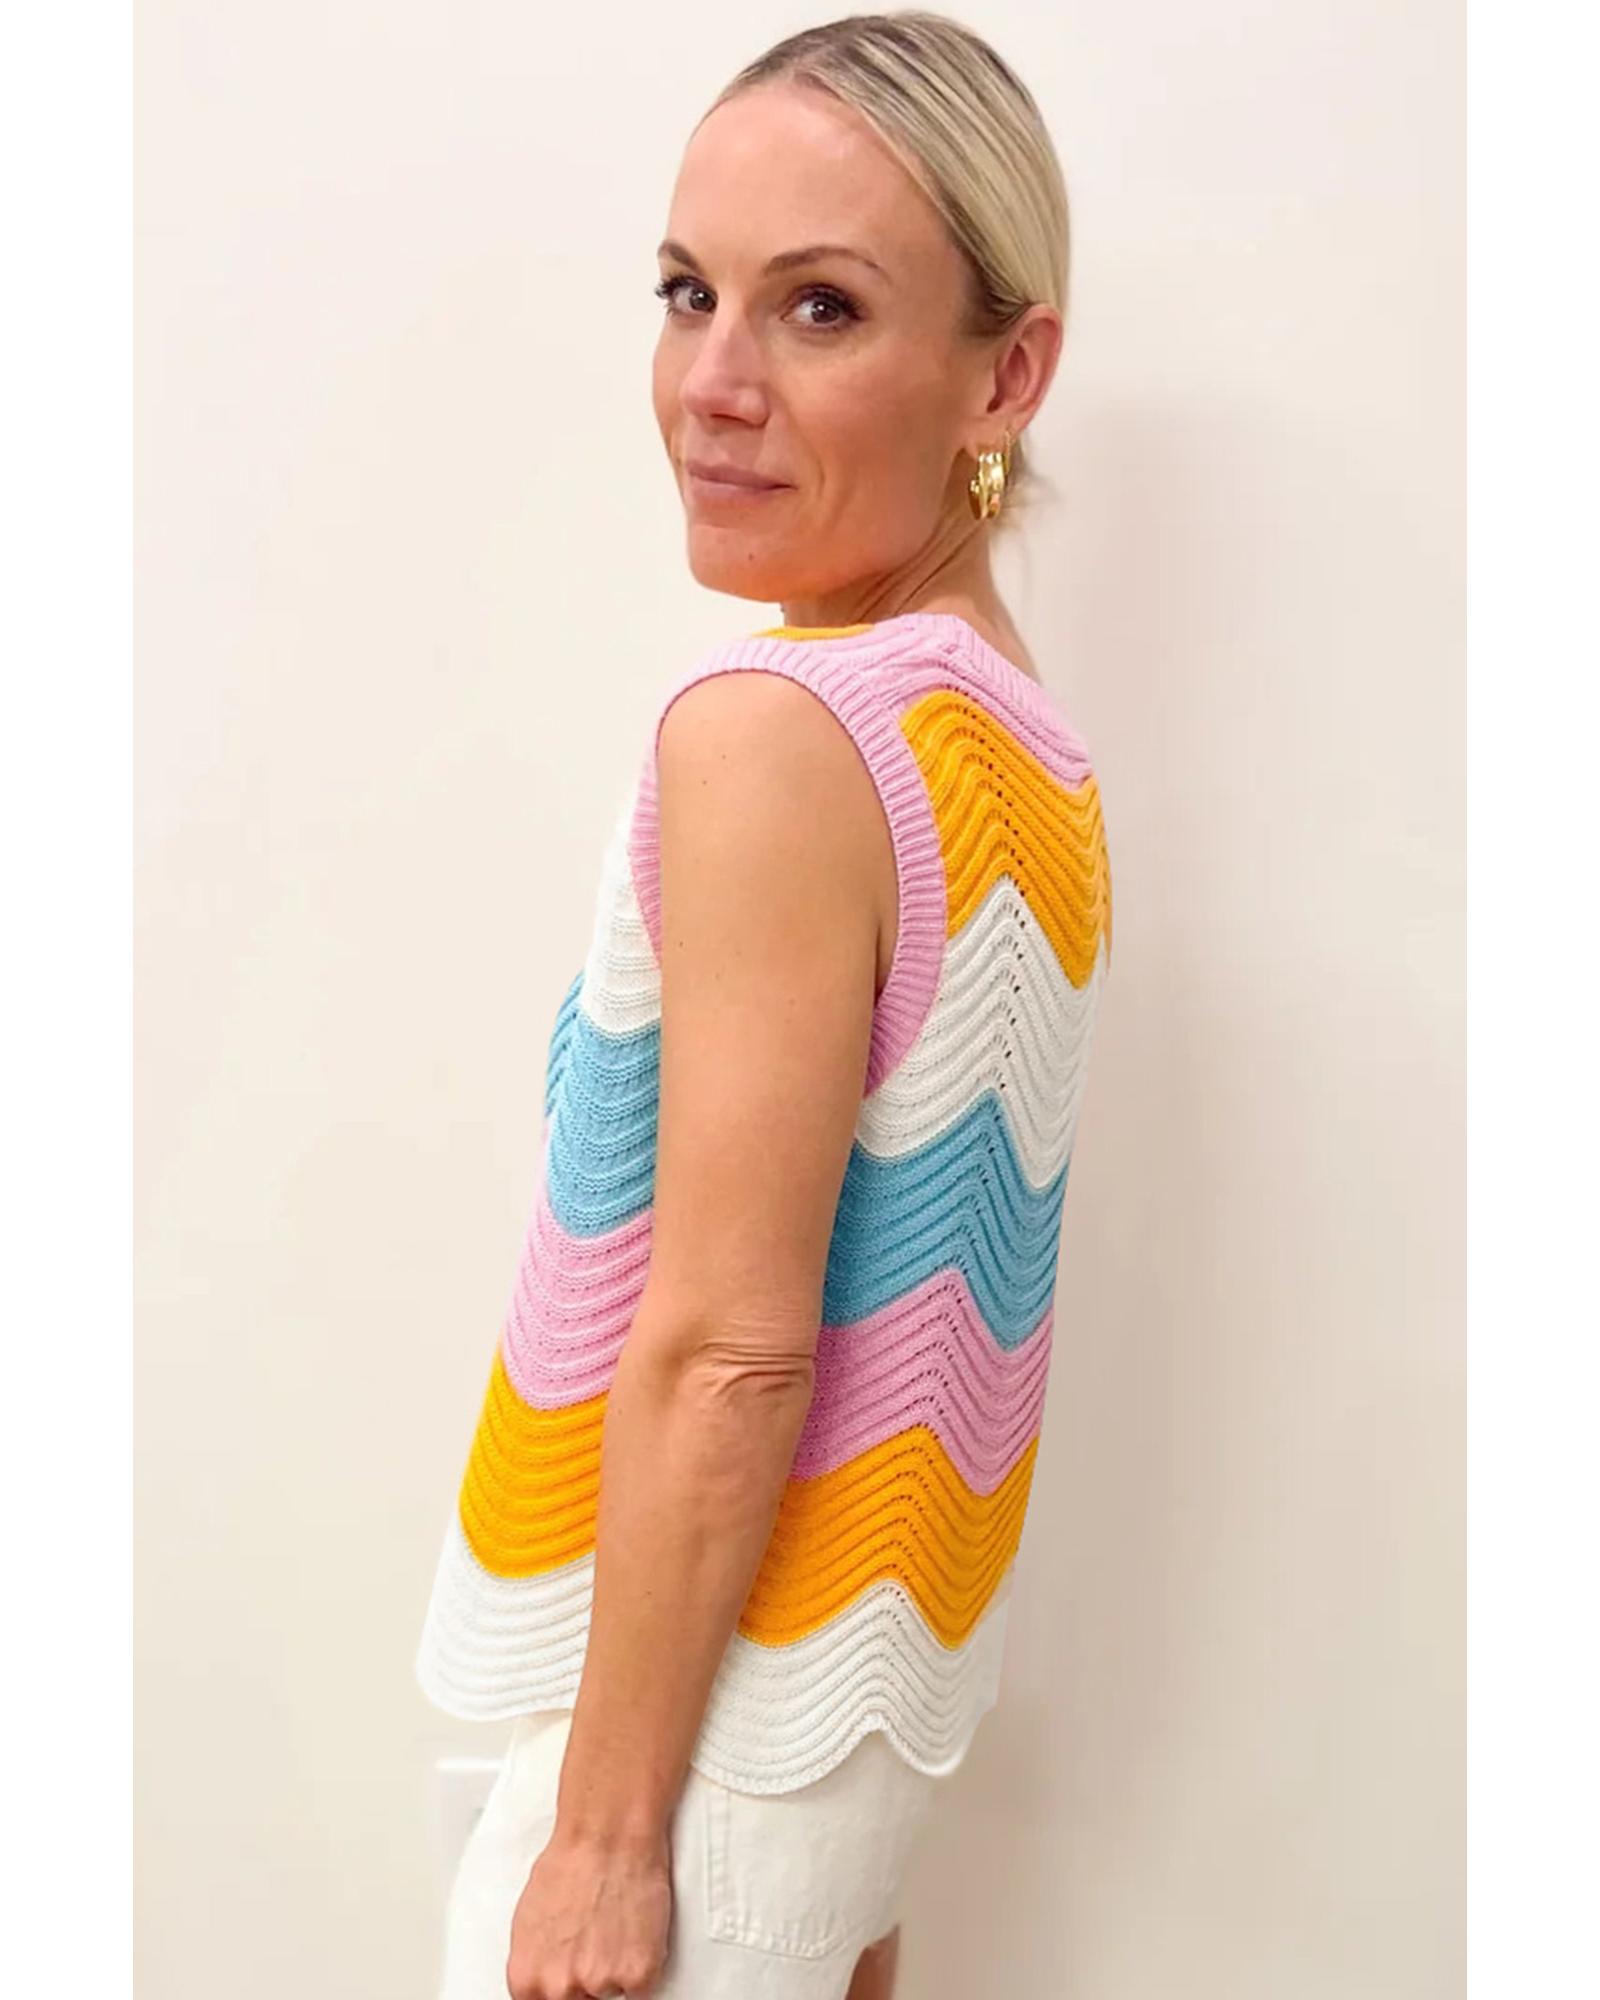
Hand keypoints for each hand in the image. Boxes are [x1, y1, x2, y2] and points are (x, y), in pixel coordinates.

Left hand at [504, 1822, 672, 1999]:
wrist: (608, 1833)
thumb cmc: (571, 1860)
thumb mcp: (529, 1918)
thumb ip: (537, 1959)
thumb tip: (544, 1972)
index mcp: (527, 1978)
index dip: (560, 1989)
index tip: (573, 1977)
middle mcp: (560, 1988)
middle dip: (587, 1976)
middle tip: (595, 1940)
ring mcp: (600, 1983)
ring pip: (610, 1993)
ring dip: (616, 1967)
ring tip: (614, 1924)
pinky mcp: (639, 1974)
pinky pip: (642, 1988)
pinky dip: (644, 1963)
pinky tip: (633, 1930)